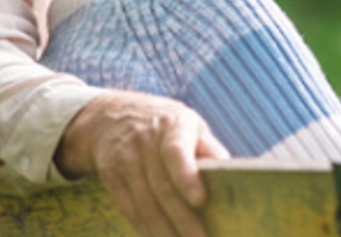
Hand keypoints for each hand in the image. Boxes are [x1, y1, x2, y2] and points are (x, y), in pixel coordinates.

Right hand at [56, 90, 229, 236]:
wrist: (111, 115)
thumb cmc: (165, 125)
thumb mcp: (190, 124)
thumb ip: (209, 148)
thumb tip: (230, 172)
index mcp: (173, 125)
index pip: (176, 151)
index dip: (186, 177)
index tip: (200, 201)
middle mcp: (145, 140)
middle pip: (163, 187)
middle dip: (183, 220)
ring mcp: (124, 158)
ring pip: (144, 204)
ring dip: (164, 232)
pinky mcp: (110, 175)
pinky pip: (128, 208)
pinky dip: (144, 229)